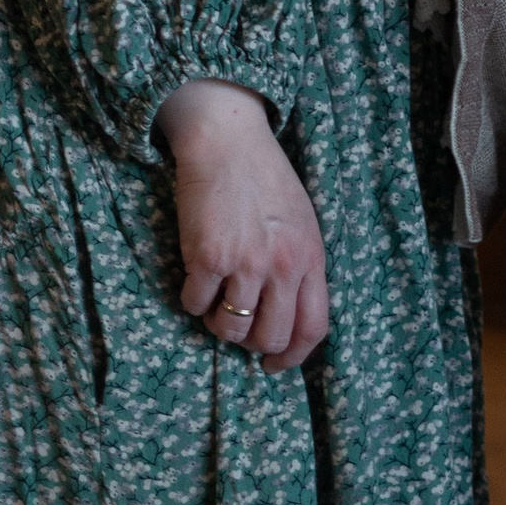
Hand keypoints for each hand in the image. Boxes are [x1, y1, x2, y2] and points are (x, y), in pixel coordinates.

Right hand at [156, 79, 328, 371]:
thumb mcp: (300, 222)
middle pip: (271, 337)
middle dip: (251, 342)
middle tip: (237, 324)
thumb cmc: (264, 178)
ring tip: (215, 297)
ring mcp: (245, 262)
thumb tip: (285, 314)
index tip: (274, 364)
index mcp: (311, 256)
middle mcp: (283, 264)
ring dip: (218, 322)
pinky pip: (195, 305)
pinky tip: (194, 276)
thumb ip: (298, 265)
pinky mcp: (208, 256)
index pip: (314, 327)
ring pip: (231, 329)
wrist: (228, 140)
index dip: (293, 356)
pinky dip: (191, 299)